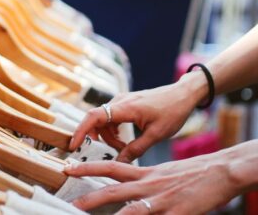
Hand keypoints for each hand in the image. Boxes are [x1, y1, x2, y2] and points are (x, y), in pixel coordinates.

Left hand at [64, 152, 238, 214]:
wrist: (221, 170)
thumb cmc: (193, 173)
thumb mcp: (163, 173)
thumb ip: (144, 181)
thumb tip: (128, 191)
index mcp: (145, 172)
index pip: (110, 167)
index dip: (88, 167)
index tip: (68, 168)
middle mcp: (150, 184)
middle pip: (114, 190)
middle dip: (90, 198)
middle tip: (70, 203)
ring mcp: (163, 200)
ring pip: (131, 211)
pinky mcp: (177, 213)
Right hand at [69, 73, 208, 161]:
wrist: (183, 94)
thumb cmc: (173, 111)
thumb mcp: (156, 135)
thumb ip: (136, 149)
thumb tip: (119, 163)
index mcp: (126, 107)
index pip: (94, 116)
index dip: (81, 130)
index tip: (74, 145)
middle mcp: (120, 101)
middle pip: (97, 121)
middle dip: (99, 138)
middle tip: (114, 151)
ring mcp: (122, 101)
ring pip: (104, 120)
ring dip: (108, 136)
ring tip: (125, 147)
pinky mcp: (125, 103)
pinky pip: (111, 117)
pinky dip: (113, 130)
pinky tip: (126, 140)